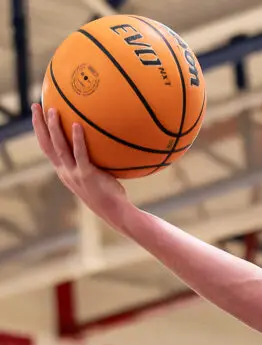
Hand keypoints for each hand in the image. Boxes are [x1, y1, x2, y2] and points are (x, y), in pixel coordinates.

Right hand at [32, 104, 130, 229]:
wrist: (115, 212)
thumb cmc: (110, 194)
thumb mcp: (96, 176)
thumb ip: (92, 162)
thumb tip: (102, 142)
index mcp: (64, 171)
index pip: (47, 148)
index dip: (40, 131)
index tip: (37, 115)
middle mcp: (65, 172)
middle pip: (46, 144)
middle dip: (39, 125)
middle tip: (36, 106)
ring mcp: (74, 174)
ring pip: (59, 147)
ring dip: (53, 128)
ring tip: (53, 110)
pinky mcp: (87, 175)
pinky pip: (80, 154)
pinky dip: (78, 139)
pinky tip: (77, 125)